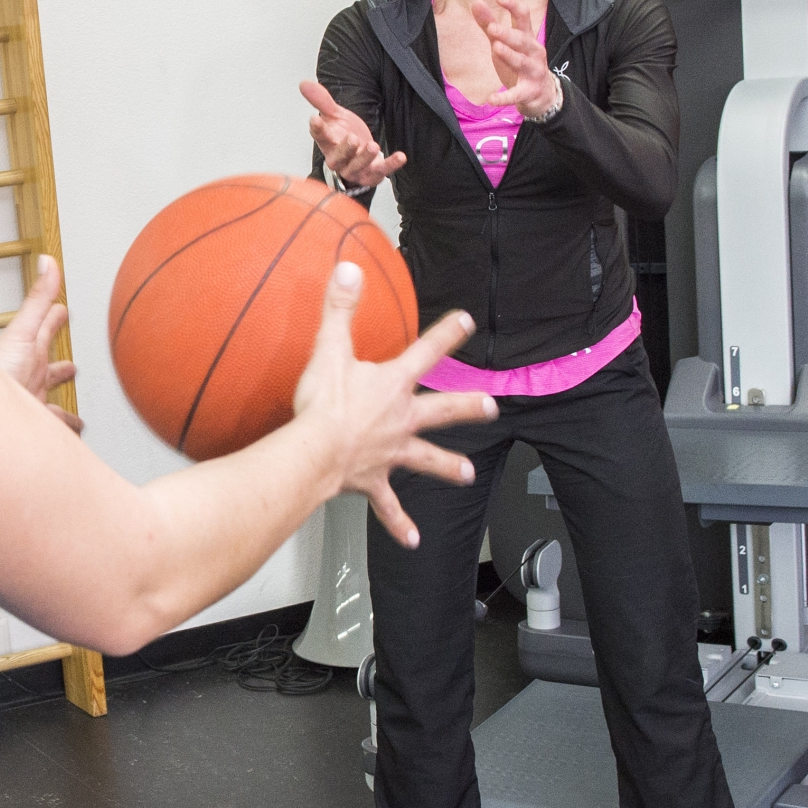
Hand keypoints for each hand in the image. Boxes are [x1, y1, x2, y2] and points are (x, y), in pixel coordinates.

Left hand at [0, 255, 83, 433]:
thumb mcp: (23, 331)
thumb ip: (38, 299)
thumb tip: (48, 262)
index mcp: (28, 349)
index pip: (44, 327)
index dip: (54, 316)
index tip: (61, 308)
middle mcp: (29, 373)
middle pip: (50, 366)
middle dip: (61, 365)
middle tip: (72, 364)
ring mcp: (32, 398)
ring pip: (53, 399)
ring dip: (63, 403)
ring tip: (74, 414)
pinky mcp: (36, 423)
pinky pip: (57, 428)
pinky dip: (66, 430)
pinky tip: (71, 436)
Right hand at [291, 261, 496, 547]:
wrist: (315, 452)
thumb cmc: (323, 404)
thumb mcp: (329, 348)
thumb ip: (339, 307)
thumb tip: (347, 268)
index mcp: (392, 386)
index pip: (426, 353)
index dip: (446, 335)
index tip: (467, 322)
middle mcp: (401, 420)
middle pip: (443, 411)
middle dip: (468, 407)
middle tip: (492, 407)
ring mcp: (390, 453)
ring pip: (427, 460)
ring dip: (447, 467)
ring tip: (468, 475)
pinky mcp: (374, 482)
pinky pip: (389, 506)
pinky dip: (399, 523)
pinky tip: (411, 539)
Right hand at [300, 80, 406, 188]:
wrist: (359, 153)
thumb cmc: (343, 135)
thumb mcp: (334, 115)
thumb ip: (321, 100)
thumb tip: (304, 83)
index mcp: (328, 143)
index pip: (320, 137)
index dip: (317, 129)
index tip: (314, 119)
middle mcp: (339, 160)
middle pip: (337, 159)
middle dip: (345, 150)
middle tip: (352, 138)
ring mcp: (355, 169)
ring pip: (357, 168)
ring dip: (365, 158)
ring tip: (373, 146)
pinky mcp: (372, 174)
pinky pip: (381, 172)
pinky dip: (391, 165)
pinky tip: (401, 156)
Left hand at [472, 0, 562, 118]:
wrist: (542, 94)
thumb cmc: (520, 62)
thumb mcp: (504, 42)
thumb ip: (489, 24)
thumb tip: (476, 1)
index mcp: (527, 37)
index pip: (523, 17)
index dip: (513, 5)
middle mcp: (533, 52)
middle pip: (522, 40)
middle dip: (508, 34)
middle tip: (492, 27)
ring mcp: (533, 72)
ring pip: (522, 62)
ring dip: (510, 56)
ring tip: (496, 48)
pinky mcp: (528, 91)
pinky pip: (516, 95)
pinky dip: (504, 98)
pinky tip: (491, 99)